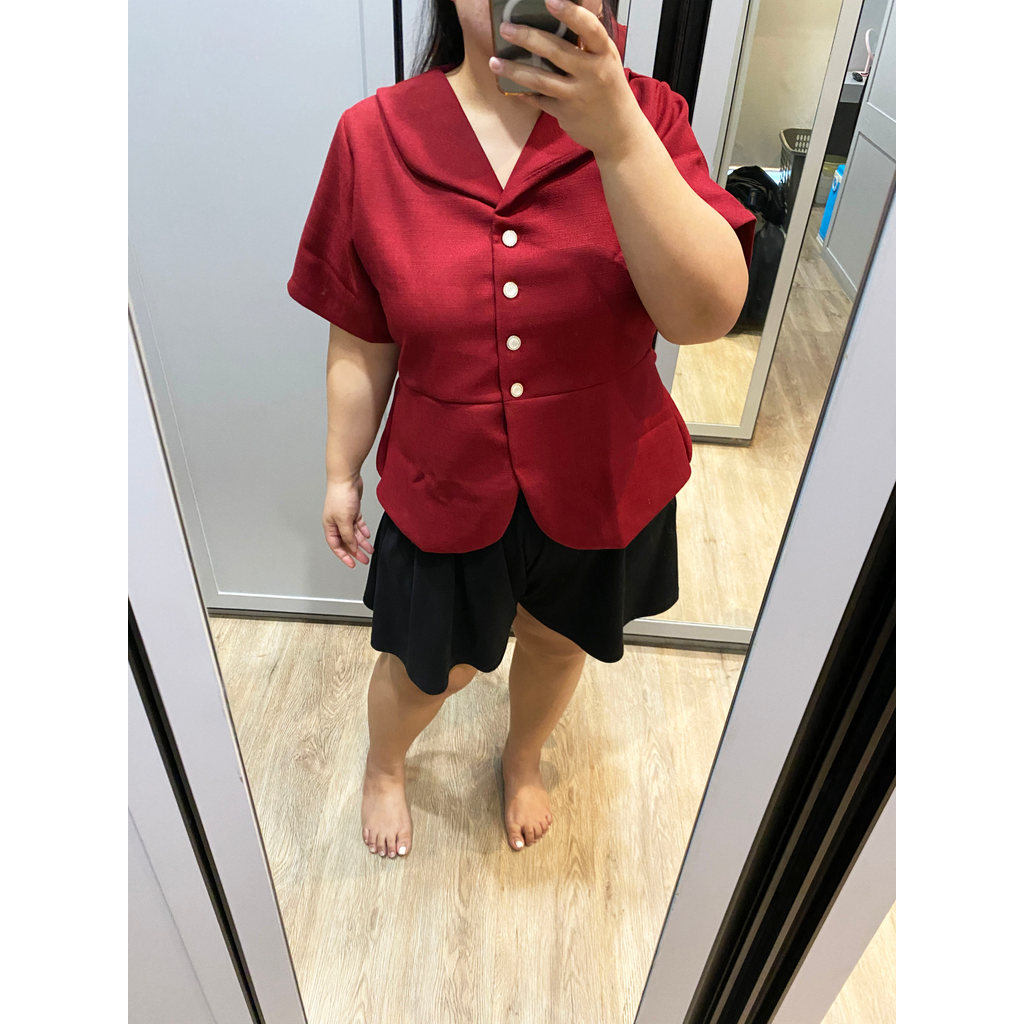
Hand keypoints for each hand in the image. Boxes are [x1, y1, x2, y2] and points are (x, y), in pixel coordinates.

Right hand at [323, 476, 373, 567]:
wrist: (346, 478)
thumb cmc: (340, 496)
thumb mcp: (344, 520)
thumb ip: (348, 536)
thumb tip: (352, 547)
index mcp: (329, 526)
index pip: (336, 546)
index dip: (344, 556)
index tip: (353, 564)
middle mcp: (336, 522)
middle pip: (346, 541)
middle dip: (355, 552)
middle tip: (364, 560)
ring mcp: (345, 516)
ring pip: (354, 534)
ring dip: (362, 542)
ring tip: (370, 550)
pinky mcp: (353, 510)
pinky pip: (358, 524)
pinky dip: (363, 530)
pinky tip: (367, 536)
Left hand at [489, 0, 642, 159]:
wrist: (620, 133)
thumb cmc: (610, 91)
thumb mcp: (607, 62)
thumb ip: (588, 44)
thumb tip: (564, 17)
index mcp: (604, 54)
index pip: (589, 29)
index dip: (570, 13)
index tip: (549, 0)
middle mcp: (592, 73)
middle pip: (555, 52)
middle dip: (527, 38)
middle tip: (506, 28)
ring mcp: (578, 95)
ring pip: (541, 80)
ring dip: (515, 70)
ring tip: (495, 61)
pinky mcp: (566, 114)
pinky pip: (540, 100)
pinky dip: (525, 94)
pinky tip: (511, 88)